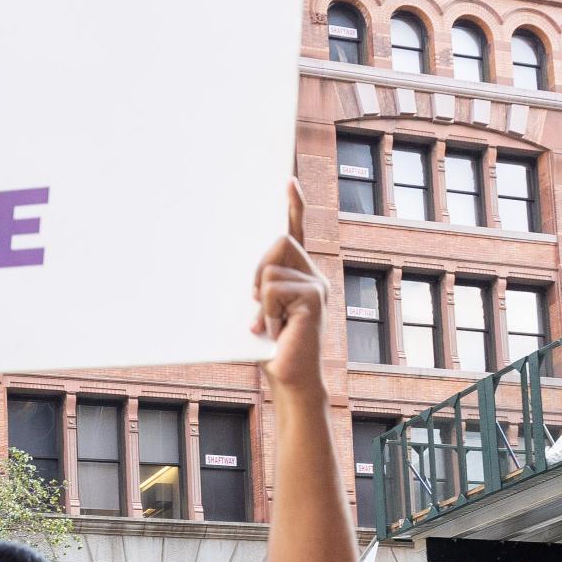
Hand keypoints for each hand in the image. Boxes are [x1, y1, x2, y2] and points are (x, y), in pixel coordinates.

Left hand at [252, 181, 328, 397]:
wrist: (289, 379)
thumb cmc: (270, 349)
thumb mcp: (258, 311)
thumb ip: (257, 288)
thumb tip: (244, 274)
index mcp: (299, 275)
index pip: (297, 233)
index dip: (294, 206)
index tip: (288, 181)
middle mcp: (313, 276)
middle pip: (279, 240)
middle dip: (258, 268)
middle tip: (255, 304)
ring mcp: (316, 286)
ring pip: (270, 268)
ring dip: (259, 300)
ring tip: (269, 326)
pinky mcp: (314, 298)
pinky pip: (272, 289)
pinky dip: (265, 313)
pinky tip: (275, 332)